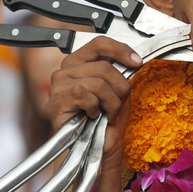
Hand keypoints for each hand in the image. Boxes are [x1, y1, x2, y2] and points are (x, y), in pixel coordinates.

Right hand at [46, 36, 142, 155]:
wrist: (100, 148)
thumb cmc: (107, 121)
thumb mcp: (119, 91)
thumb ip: (121, 72)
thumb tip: (132, 59)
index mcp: (80, 62)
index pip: (99, 44)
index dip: (120, 50)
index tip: (136, 61)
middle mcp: (66, 71)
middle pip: (103, 67)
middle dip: (120, 88)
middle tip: (119, 105)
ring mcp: (58, 86)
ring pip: (98, 83)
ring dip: (111, 103)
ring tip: (109, 114)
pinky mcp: (56, 102)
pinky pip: (84, 94)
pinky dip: (95, 108)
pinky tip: (93, 116)